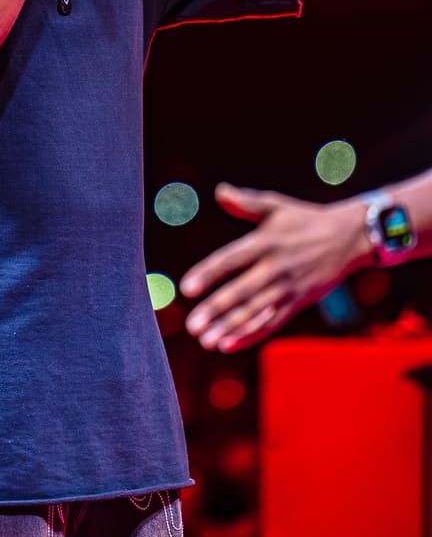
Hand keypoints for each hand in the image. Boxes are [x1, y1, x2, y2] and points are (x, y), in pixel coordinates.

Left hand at [179, 183, 368, 352]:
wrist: (350, 238)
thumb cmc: (305, 219)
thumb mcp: (277, 206)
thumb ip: (246, 202)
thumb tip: (219, 192)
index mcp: (266, 242)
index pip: (231, 260)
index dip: (208, 274)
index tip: (186, 288)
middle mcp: (276, 267)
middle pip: (242, 291)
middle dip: (216, 310)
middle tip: (192, 326)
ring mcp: (288, 288)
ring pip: (255, 312)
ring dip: (230, 328)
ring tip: (206, 341)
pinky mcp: (298, 303)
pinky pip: (272, 322)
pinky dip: (250, 335)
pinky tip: (227, 344)